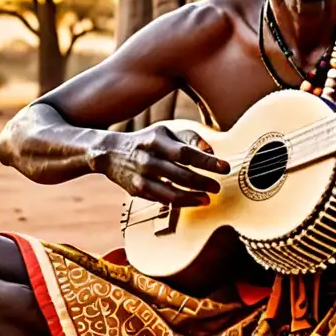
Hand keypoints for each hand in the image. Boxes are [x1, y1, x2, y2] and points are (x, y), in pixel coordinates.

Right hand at [101, 125, 229, 206]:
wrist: (110, 152)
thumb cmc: (146, 141)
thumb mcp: (165, 132)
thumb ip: (189, 137)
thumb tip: (211, 150)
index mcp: (157, 140)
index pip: (186, 152)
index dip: (207, 161)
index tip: (224, 168)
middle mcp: (148, 158)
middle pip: (181, 174)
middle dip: (203, 182)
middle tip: (217, 187)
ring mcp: (141, 176)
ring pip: (171, 192)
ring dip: (193, 197)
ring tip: (207, 198)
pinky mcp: (136, 190)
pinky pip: (162, 200)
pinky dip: (179, 202)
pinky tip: (192, 201)